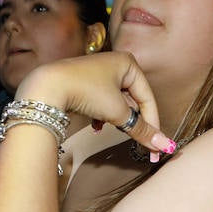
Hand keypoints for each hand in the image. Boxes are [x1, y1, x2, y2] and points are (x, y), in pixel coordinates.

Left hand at [16, 51, 174, 159]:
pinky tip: (97, 127)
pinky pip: (102, 102)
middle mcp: (115, 64)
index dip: (153, 124)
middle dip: (133, 123)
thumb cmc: (85, 91)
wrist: (47, 88)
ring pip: (117, 103)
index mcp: (128, 63)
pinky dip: (103, 116)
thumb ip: (142, 130)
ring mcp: (99, 73)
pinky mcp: (85, 84)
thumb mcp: (117, 112)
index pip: (148, 98)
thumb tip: (165, 146)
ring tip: (115, 132)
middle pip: (133, 101)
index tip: (156, 148)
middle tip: (140, 147)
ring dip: (117, 120)